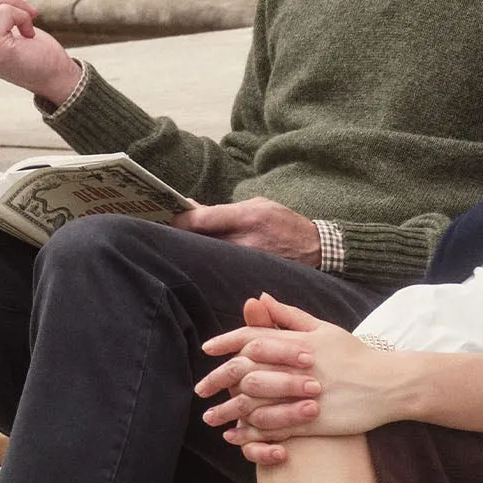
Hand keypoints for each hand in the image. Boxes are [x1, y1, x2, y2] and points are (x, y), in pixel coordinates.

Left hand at [179, 197, 320, 266]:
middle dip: (183, 238)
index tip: (168, 219)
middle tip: (170, 235)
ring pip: (208, 259)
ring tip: (185, 250)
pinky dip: (210, 267)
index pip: (199, 220)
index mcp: (245, 217)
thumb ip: (224, 210)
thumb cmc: (284, 223)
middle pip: (199, 242)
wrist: (315, 249)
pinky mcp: (248, 277)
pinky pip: (221, 272)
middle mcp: (243, 241)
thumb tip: (192, 208)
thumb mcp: (257, 205)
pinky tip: (204, 265)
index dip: (178, 220)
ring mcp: (246, 262)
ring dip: (195, 254)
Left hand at [196, 294, 402, 463]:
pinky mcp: (311, 421)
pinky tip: (238, 436)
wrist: (388, 384)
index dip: (225, 343)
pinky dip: (252, 433)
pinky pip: (273, 428)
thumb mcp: (323, 328)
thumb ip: (289, 316)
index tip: (207, 350)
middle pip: (245, 372)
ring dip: (229, 412)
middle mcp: (295, 368)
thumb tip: (260, 298)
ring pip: (254, 403)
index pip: (251, 338)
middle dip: (218, 381)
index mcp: (296, 342)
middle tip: (201, 390)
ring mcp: (301, 396)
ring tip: (212, 418)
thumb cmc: (356, 355)